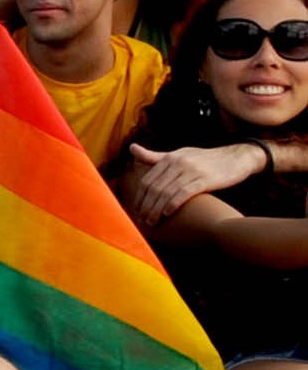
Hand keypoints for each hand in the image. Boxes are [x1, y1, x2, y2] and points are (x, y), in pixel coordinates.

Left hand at [126, 143, 261, 225]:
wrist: (237, 157)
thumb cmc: (205, 159)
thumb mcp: (180, 155)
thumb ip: (156, 157)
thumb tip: (131, 148)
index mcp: (169, 158)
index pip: (147, 180)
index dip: (139, 197)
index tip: (136, 211)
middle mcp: (178, 162)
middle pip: (154, 188)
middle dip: (146, 206)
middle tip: (142, 220)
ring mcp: (191, 170)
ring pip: (166, 192)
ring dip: (156, 209)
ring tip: (152, 221)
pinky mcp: (205, 179)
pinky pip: (183, 193)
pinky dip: (173, 204)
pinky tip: (167, 214)